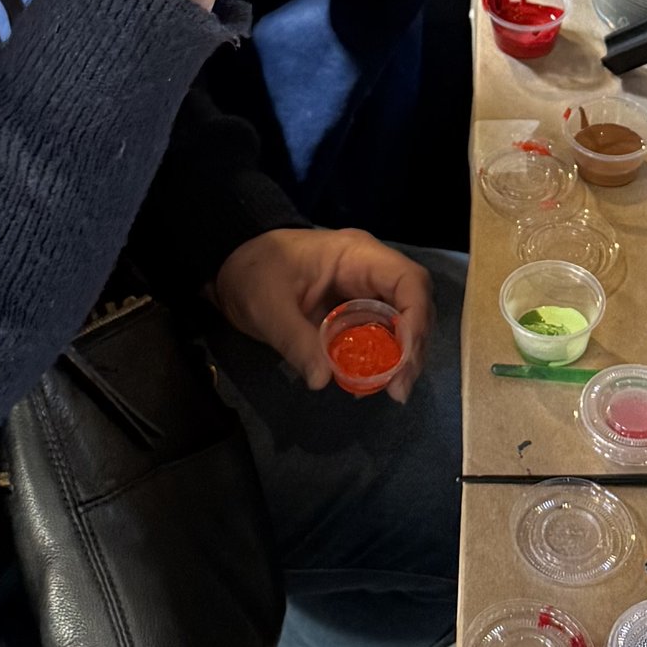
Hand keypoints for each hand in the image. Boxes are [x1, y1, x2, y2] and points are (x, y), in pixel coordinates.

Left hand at [212, 227, 433, 401]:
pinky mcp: (355, 311)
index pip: (409, 281)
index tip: (403, 360)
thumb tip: (324, 381)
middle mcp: (370, 270)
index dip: (415, 320)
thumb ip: (295, 340)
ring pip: (403, 322)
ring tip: (391, 391)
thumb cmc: (251, 273)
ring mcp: (365, 290)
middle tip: (398, 389)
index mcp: (356, 254)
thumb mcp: (267, 307)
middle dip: (413, 348)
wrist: (231, 268)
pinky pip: (380, 334)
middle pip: (414, 305)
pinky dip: (382, 359)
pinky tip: (370, 383)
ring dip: (402, 358)